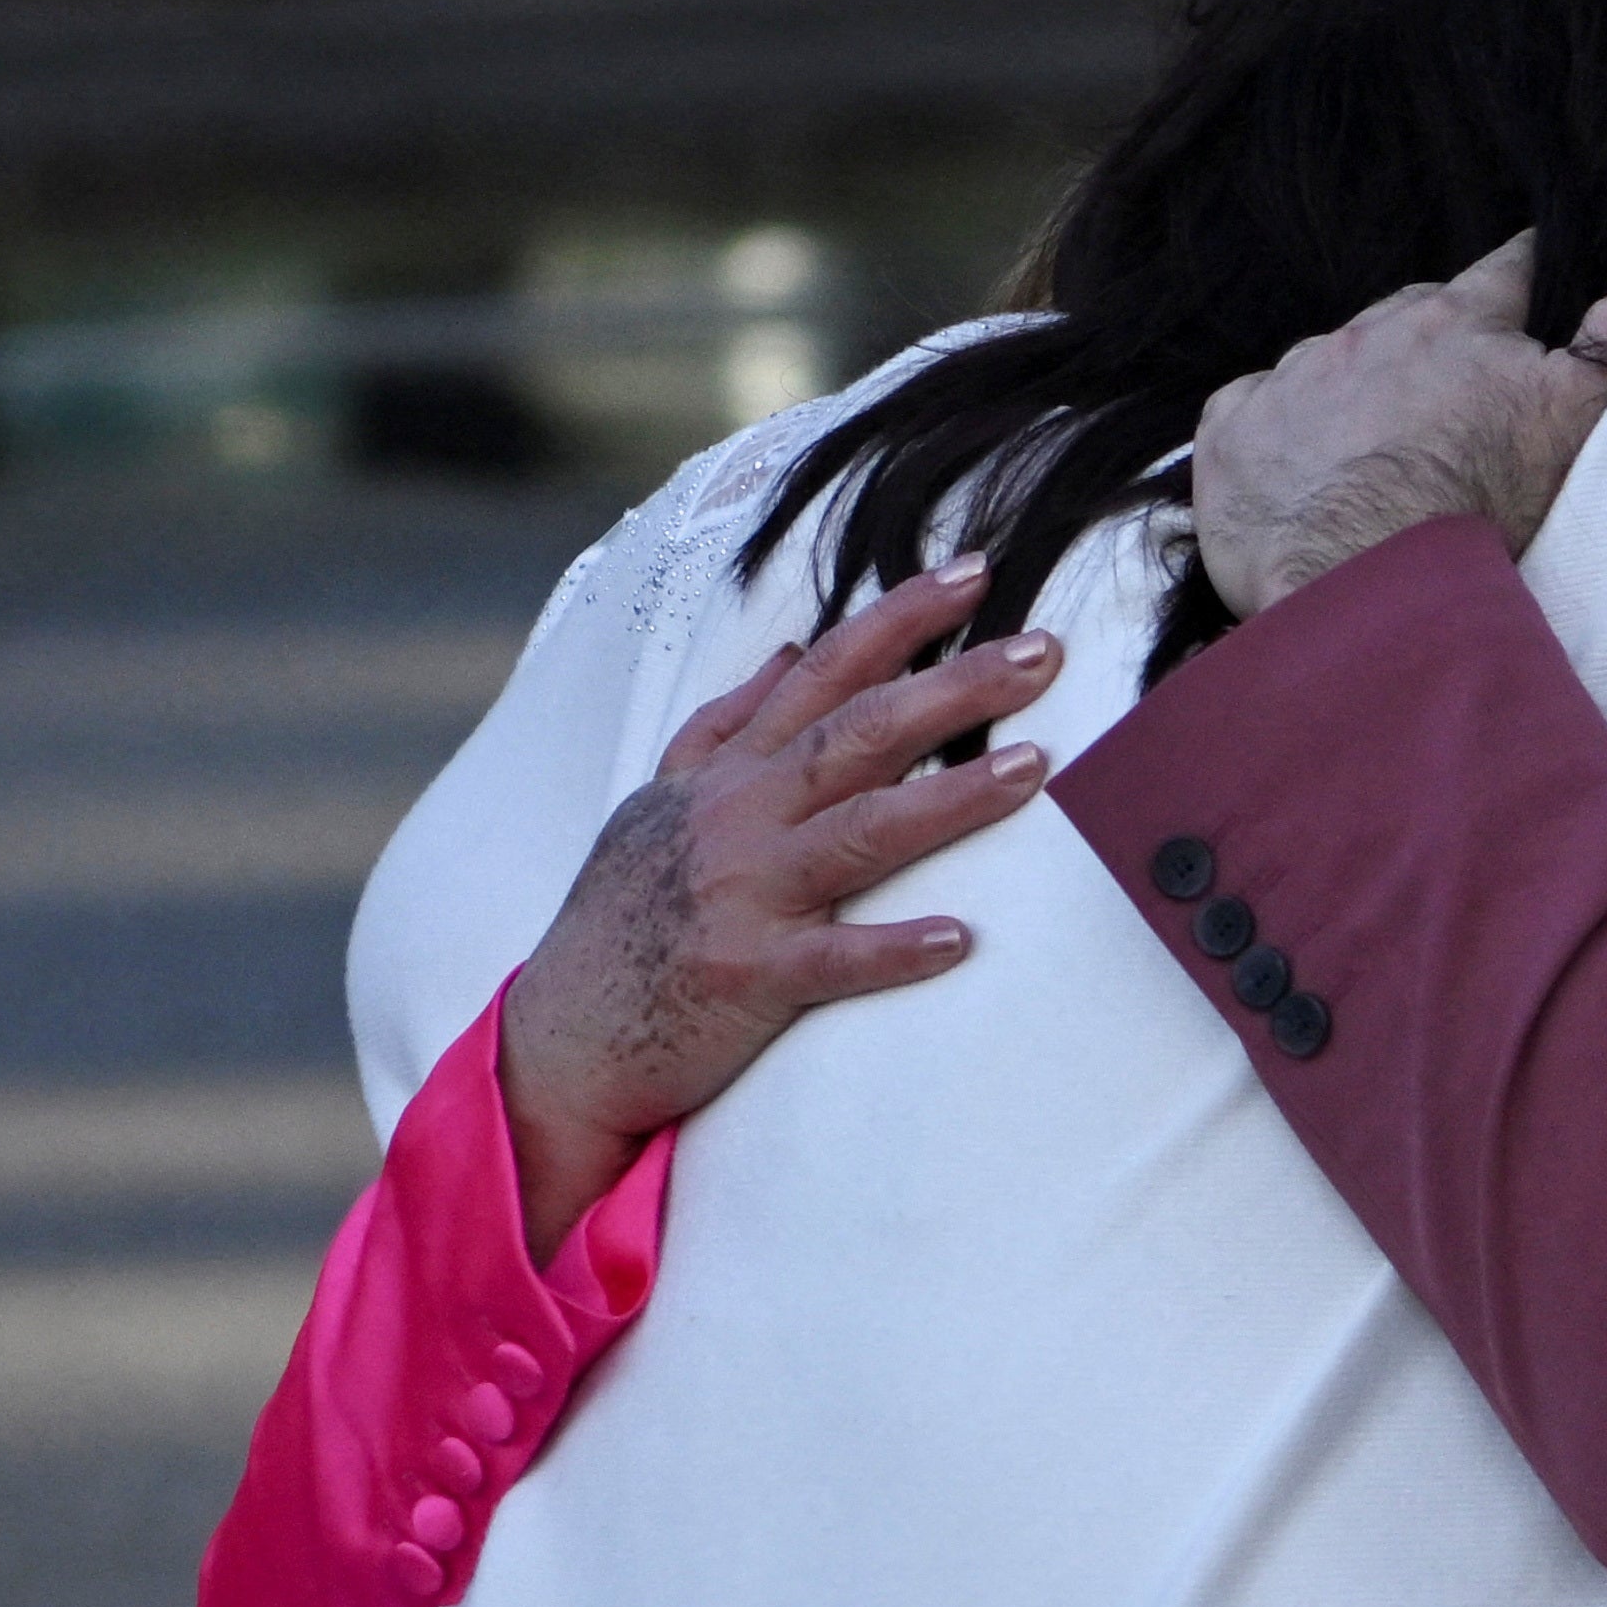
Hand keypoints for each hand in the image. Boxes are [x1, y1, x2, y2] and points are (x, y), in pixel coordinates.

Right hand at [493, 560, 1061, 1259]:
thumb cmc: (623, 917)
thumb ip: (725, 725)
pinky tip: (960, 939)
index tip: (976, 570)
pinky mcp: (747, 977)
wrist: (563, 1036)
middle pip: (860, 732)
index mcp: (730, 774)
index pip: (826, 671)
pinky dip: (893, 948)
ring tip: (1035, 767)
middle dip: (954, 684)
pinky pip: (831, 960)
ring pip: (861, 830)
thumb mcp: (659, 801)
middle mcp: (740, 817)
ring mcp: (743, 895)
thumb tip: (790, 649)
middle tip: (1043, 649)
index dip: (900, 617)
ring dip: (952, 797)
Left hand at [1191, 236, 1606, 615]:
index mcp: (1454, 323)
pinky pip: (1250, 414)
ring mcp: (1290, 383)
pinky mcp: (1231, 438)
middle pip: (1410, 318)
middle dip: (1432, 349)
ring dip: (1351, 397)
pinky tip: (1299, 475)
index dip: (1526, 276)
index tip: (1534, 282)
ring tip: (1374, 461)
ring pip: (1327, 368)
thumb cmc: (1482, 511)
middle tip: (1454, 410)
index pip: (1505, 271)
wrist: (1366, 588)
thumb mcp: (1578, 427)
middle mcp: (1364, 335)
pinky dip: (1273, 435)